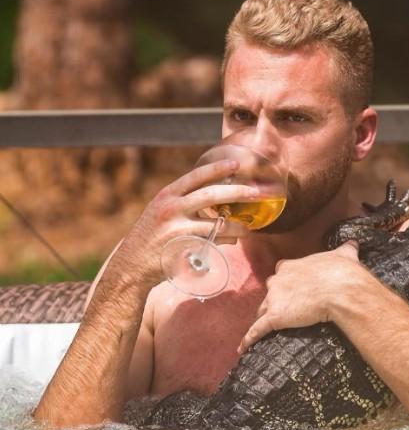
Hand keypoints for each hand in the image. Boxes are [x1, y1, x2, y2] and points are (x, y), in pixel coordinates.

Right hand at [114, 159, 260, 286]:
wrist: (131, 266)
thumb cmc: (152, 238)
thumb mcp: (162, 212)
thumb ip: (185, 202)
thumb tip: (219, 198)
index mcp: (167, 195)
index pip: (196, 176)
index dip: (218, 168)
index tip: (236, 163)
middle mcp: (171, 207)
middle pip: (211, 195)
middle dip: (237, 192)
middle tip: (256, 192)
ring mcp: (176, 227)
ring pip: (217, 223)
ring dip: (238, 226)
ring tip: (248, 229)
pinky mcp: (183, 246)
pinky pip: (213, 242)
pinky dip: (226, 240)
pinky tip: (233, 240)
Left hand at [237, 241, 366, 353]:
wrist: (342, 289)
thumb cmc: (342, 272)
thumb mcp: (344, 255)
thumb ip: (345, 249)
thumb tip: (353, 244)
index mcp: (291, 266)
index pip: (281, 272)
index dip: (285, 280)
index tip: (292, 285)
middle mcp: (278, 280)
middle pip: (269, 292)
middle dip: (275, 298)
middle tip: (286, 307)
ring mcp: (274, 299)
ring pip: (263, 310)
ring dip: (265, 316)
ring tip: (269, 327)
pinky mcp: (275, 317)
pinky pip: (257, 330)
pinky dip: (250, 338)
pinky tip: (244, 348)